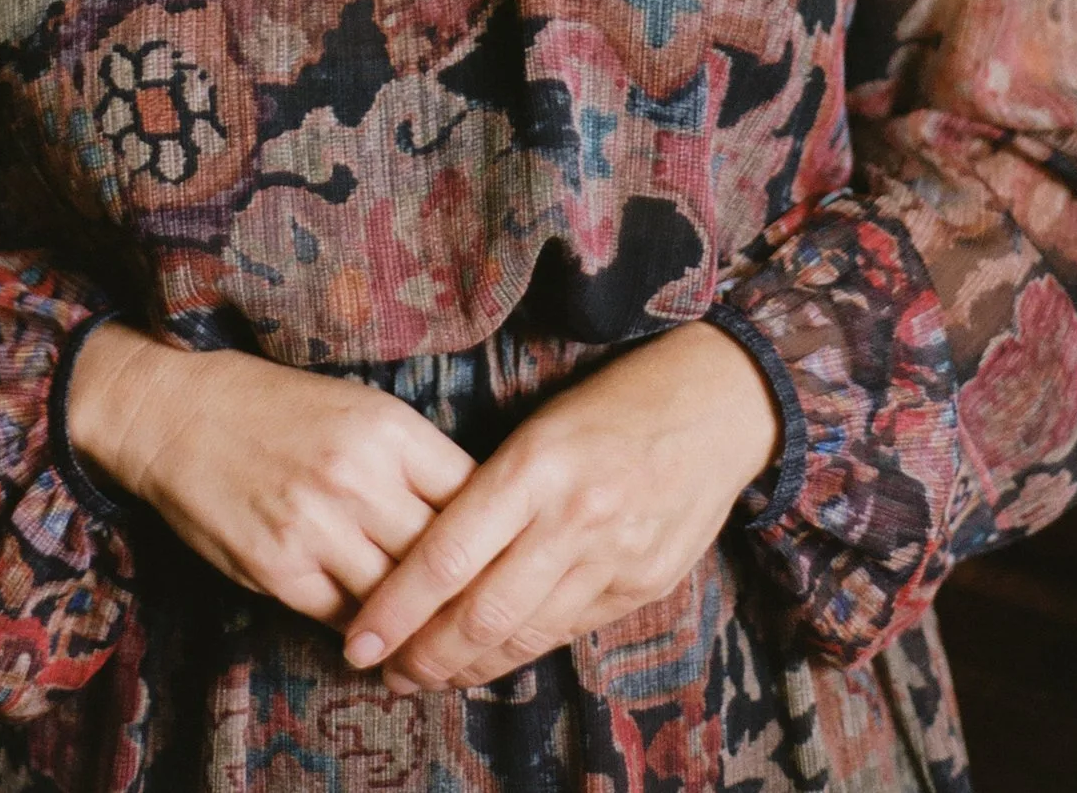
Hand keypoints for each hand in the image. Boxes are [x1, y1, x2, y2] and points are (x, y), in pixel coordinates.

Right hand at [66, 323, 475, 628]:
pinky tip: (380, 635)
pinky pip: (344, 618)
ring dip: (418, 624)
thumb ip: (411, 460)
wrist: (178, 414)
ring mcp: (317, 527)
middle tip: (489, 620)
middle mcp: (359, 477)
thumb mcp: (357, 409)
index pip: (473, 496)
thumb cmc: (275, 408)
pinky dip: (366, 630)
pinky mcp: (279, 570)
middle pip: (443, 557)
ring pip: (397, 599)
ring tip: (442, 644)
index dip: (496, 534)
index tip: (508, 558)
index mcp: (389, 428)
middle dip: (466, 592)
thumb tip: (472, 518)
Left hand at [341, 320, 779, 692]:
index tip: (359, 637)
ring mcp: (615, 556)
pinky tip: (491, 658)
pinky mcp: (644, 584)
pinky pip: (568, 630)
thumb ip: (493, 491)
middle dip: (425, 654)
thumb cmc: (612, 402)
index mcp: (536, 464)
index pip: (447, 553)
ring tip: (427, 675)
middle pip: (481, 611)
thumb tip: (434, 557)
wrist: (717, 404)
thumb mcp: (541, 425)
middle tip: (384, 671)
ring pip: (524, 634)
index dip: (397, 606)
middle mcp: (574, 516)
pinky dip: (522, 650)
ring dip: (469, 665)